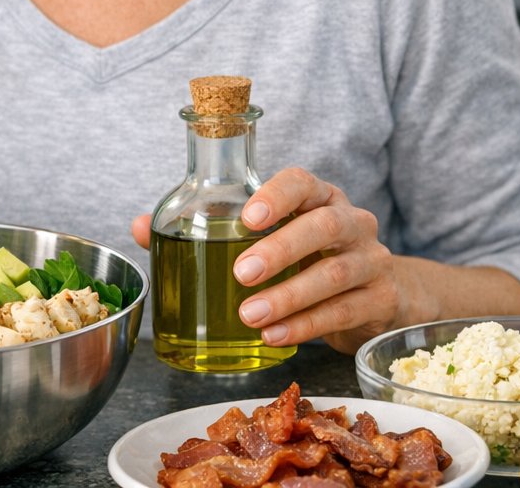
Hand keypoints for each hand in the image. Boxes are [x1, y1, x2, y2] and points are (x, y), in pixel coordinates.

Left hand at [131, 166, 405, 353]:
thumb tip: (139, 227)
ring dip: (289, 297)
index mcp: (318, 197)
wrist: (378, 292)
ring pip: (334, 274)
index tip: (248, 216)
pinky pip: (344, 312)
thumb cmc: (307, 255)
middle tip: (240, 274)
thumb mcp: (268, 237)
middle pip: (323, 227)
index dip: (277, 195)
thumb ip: (205, 228)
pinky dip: (306, 327)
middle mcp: (351, 221)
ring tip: (251, 317)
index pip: (302, 181)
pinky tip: (275, 337)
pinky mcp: (380, 300)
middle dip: (280, 250)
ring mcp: (371, 260)